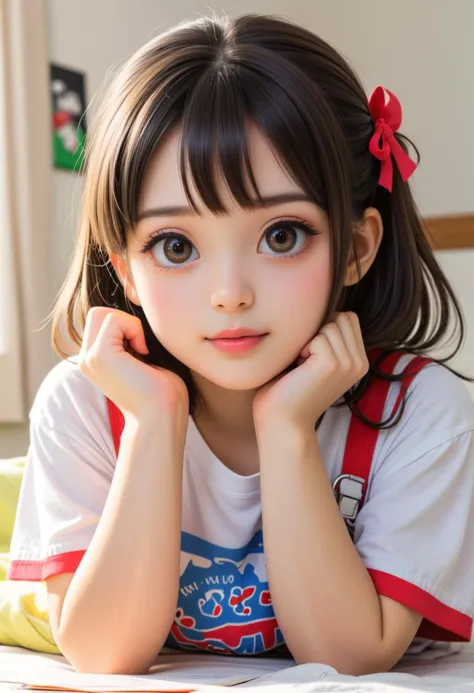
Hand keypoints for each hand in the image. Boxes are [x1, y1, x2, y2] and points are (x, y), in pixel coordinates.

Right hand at [78, 307, 188, 421]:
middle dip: (124, 322)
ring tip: (142, 351)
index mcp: (95, 360)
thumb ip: (132, 339)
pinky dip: (134, 329)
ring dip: (129, 325)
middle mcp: (87, 359)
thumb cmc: (163, 392)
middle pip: (98, 313)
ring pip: (103, 313)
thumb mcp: (143, 358)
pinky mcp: (98, 355)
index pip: (102, 320)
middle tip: (142, 348)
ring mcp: (89, 358)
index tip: (144, 350)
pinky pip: (114, 319)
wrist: (162, 416)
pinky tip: (143, 353)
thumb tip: (138, 313)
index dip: (126, 326)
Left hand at [253, 313, 368, 431]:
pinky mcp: (334, 364)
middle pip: (340, 317)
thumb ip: (325, 337)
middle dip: (317, 332)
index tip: (308, 355)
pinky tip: (297, 369)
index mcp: (359, 360)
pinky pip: (316, 336)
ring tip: (301, 366)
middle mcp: (360, 362)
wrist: (282, 421)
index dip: (322, 329)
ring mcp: (349, 363)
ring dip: (307, 340)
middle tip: (303, 360)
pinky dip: (301, 348)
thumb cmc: (288, 388)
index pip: (346, 318)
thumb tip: (322, 302)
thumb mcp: (313, 358)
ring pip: (328, 324)